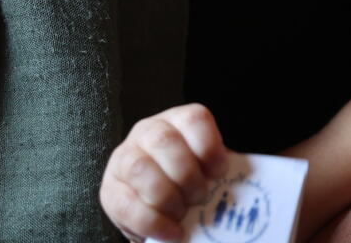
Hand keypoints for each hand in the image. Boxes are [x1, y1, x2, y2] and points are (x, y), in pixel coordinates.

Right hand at [100, 103, 230, 242]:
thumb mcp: (206, 168)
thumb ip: (217, 170)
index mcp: (179, 120)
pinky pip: (125, 204)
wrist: (156, 203)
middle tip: (199, 198)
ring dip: (167, 197)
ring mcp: (124, 157)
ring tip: (182, 214)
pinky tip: (171, 231)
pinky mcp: (109, 189)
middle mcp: (148, 131)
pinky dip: (152, 222)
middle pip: (164, 141)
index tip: (219, 174)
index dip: (209, 147)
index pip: (194, 119)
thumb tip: (241, 185)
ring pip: (140, 169)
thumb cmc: (189, 181)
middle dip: (187, 175)